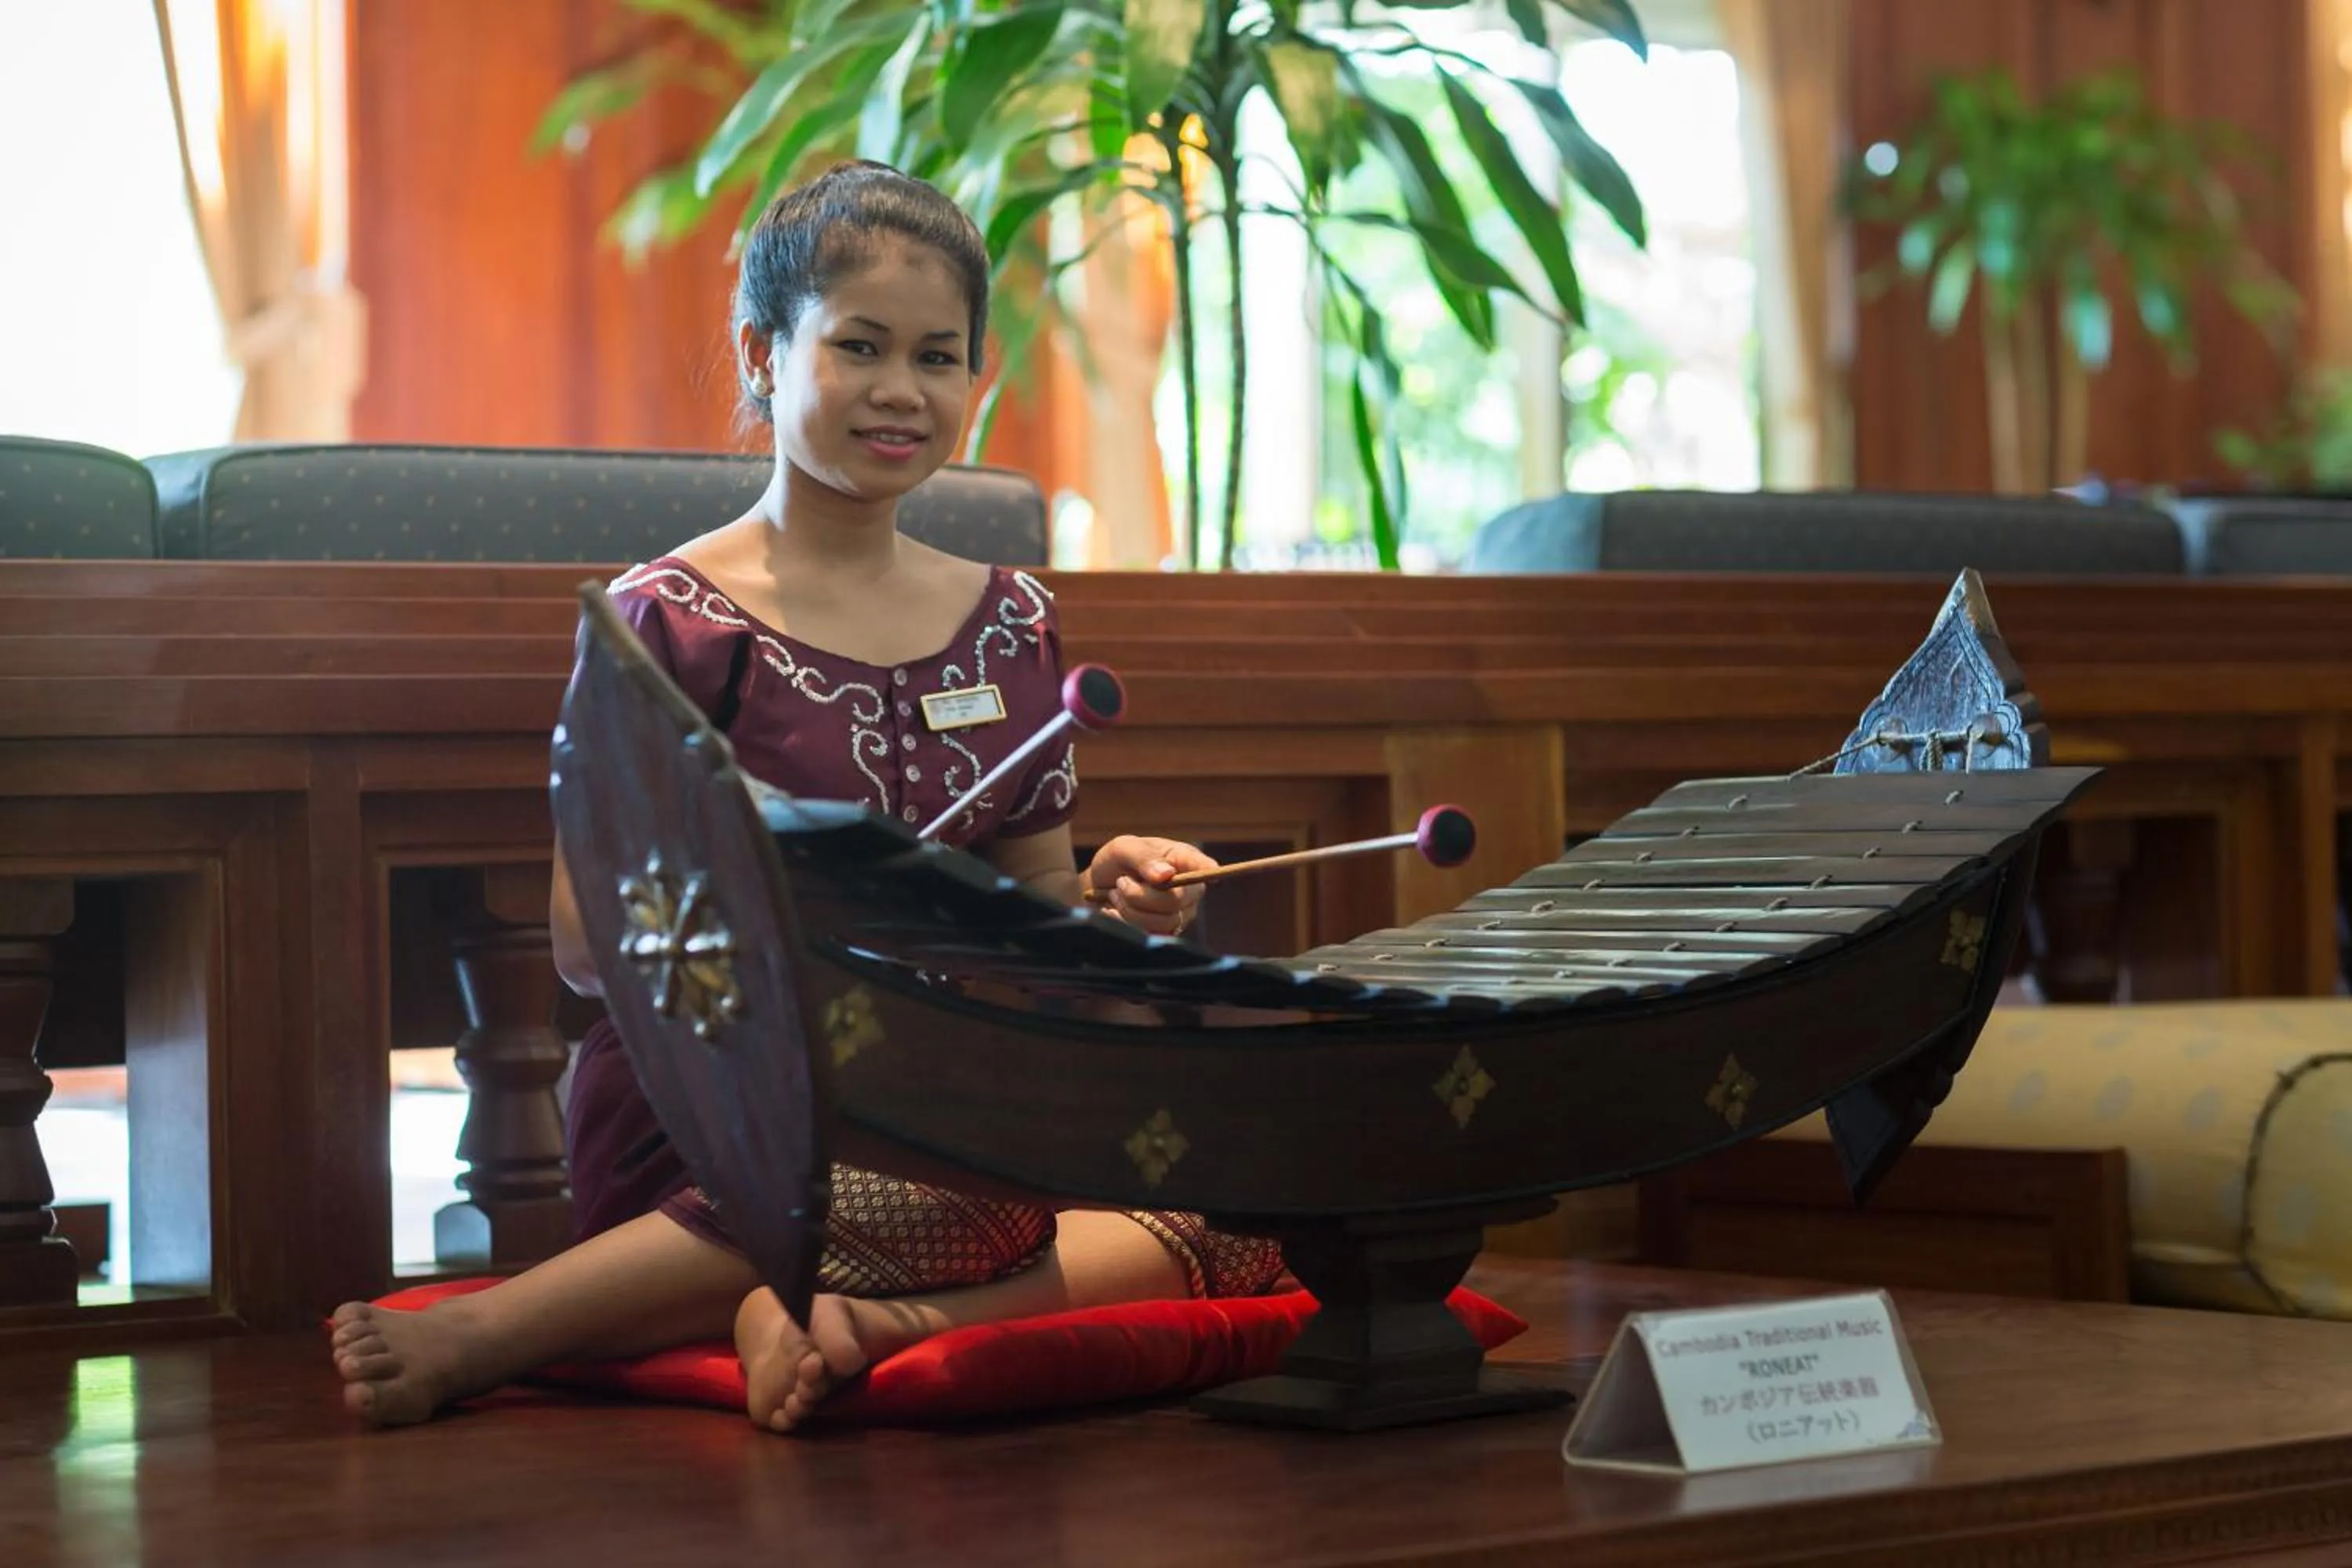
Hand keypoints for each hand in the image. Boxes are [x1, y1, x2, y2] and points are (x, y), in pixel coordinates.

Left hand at [1086, 835, 1214, 937]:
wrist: (1099, 887)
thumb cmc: (1118, 862)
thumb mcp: (1123, 849)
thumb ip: (1144, 857)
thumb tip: (1166, 874)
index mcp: (1184, 860)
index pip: (1202, 866)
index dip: (1208, 869)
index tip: (1212, 870)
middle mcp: (1189, 889)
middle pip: (1175, 901)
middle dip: (1139, 894)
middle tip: (1121, 883)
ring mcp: (1179, 914)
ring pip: (1162, 923)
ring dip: (1129, 909)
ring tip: (1116, 895)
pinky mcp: (1165, 934)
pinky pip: (1150, 936)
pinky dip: (1125, 924)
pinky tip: (1114, 911)